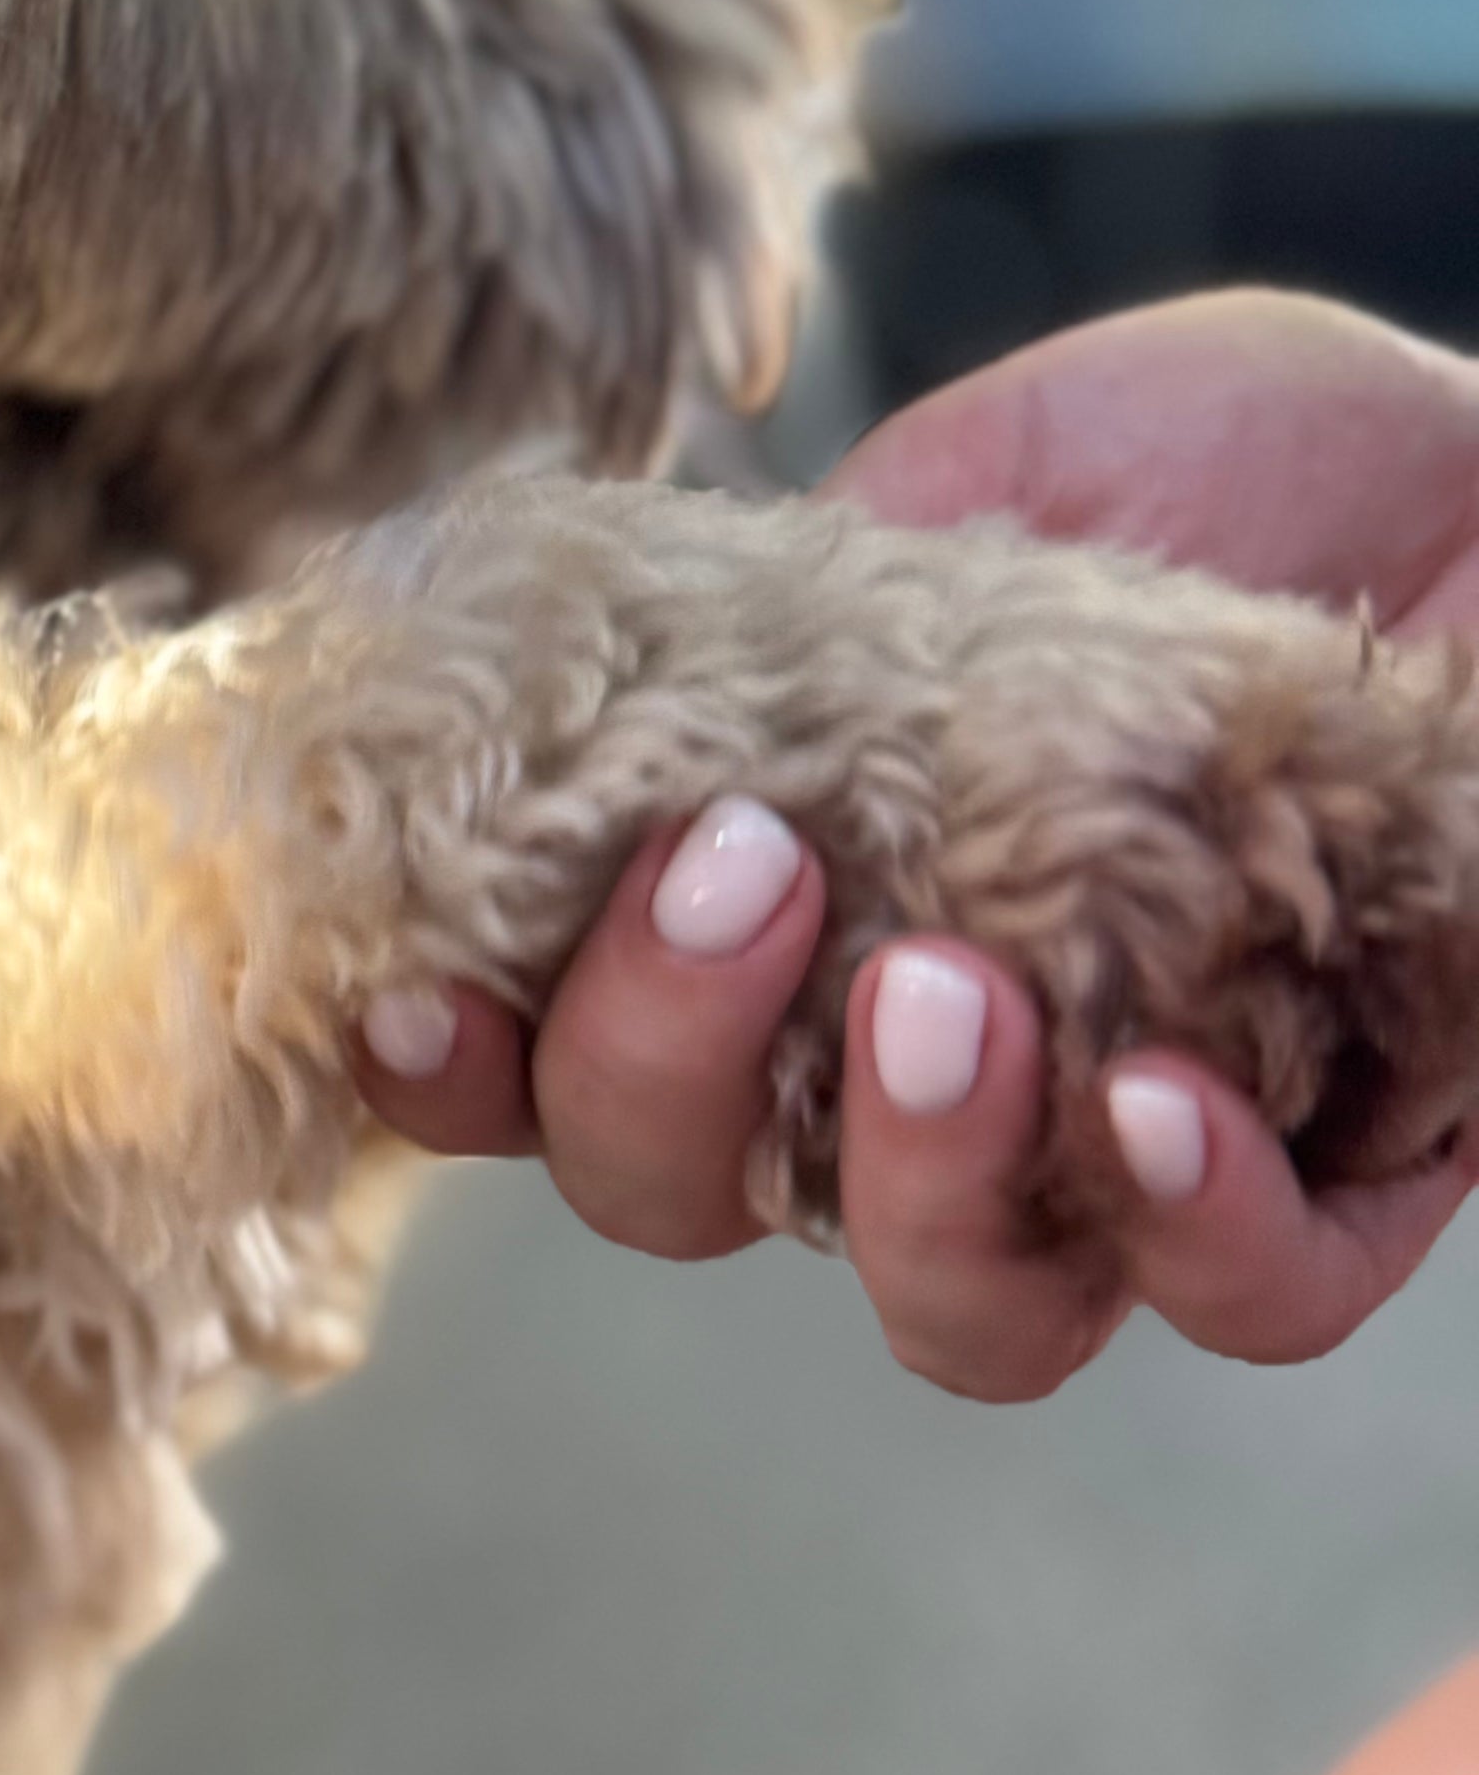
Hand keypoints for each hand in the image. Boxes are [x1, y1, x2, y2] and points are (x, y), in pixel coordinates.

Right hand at [352, 294, 1478, 1389]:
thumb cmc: (1271, 466)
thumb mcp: (994, 468)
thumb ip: (805, 579)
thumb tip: (637, 664)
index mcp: (793, 920)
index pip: (558, 1057)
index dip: (459, 1064)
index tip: (419, 982)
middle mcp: (927, 1071)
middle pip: (695, 1197)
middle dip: (655, 1069)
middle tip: (735, 871)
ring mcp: (1128, 1147)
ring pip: (953, 1308)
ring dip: (900, 1182)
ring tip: (937, 994)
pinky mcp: (1354, 1176)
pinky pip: (1245, 1302)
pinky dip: (1180, 1227)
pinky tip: (1152, 1097)